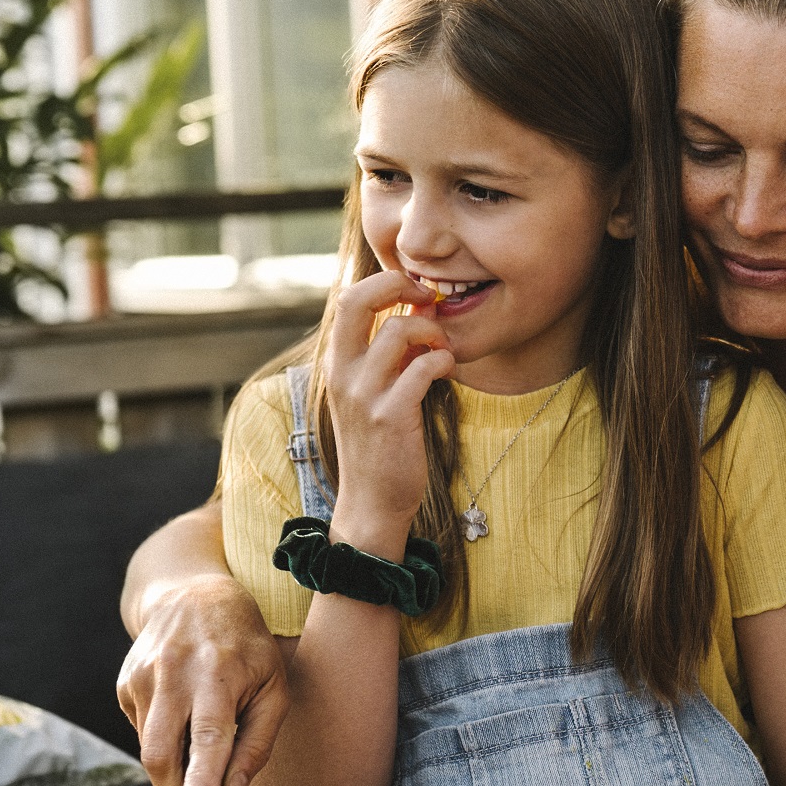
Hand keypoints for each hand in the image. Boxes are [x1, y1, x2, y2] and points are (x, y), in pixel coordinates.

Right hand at [117, 573, 287, 785]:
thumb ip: (257, 744)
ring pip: (148, 747)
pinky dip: (161, 737)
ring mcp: (143, 677)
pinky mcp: (125, 683)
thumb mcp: (273, 688)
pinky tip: (179, 710)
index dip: (200, 778)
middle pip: (162, 752)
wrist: (193, 597)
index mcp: (219, 674)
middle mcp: (174, 674)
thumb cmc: (246, 648)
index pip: (208, 736)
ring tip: (198, 737)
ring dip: (172, 764)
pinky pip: (141, 731)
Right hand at [325, 270, 455, 557]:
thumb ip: (388, 353)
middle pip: (354, 300)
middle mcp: (342, 373)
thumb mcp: (373, 391)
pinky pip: (422, 367)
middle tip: (428, 298)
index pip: (347, 298)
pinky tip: (447, 370)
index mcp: (338, 363)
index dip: (385, 283)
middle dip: (396, 285)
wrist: (373, 502)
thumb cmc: (380, 443)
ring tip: (443, 350)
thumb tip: (419, 307)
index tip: (415, 292)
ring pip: (398, 331)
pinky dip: (443, 360)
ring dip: (433, 331)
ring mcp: (364, 394)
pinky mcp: (390, 416)